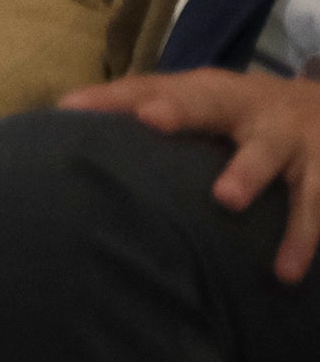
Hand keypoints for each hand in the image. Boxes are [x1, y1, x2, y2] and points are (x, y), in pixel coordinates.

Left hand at [63, 70, 319, 284]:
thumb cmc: (241, 112)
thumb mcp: (200, 100)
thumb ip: (138, 104)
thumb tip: (66, 112)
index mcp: (207, 91)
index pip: (149, 89)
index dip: (115, 96)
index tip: (74, 106)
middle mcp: (246, 108)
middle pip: (209, 103)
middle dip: (180, 110)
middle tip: (150, 118)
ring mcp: (288, 139)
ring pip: (266, 154)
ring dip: (247, 173)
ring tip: (227, 199)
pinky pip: (314, 205)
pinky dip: (302, 238)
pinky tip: (286, 273)